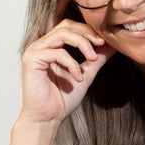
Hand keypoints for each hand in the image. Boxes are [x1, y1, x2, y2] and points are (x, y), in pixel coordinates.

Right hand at [18, 0, 112, 123]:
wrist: (48, 119)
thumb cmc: (62, 99)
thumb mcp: (86, 74)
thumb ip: (97, 58)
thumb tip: (112, 44)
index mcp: (51, 47)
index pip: (70, 27)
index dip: (88, 30)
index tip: (104, 41)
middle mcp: (41, 46)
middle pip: (66, 25)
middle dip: (86, 33)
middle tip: (100, 44)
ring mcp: (35, 51)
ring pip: (62, 34)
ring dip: (82, 44)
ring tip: (93, 59)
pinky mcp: (31, 60)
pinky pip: (56, 52)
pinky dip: (72, 63)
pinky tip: (78, 77)